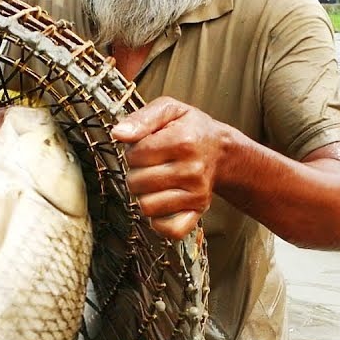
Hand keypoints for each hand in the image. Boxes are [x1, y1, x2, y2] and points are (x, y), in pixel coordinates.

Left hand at [111, 96, 229, 240]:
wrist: (221, 151)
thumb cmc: (190, 129)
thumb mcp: (169, 110)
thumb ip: (142, 118)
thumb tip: (119, 133)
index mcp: (183, 141)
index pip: (135, 155)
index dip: (133, 152)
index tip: (146, 148)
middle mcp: (192, 169)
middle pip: (137, 182)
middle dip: (136, 173)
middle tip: (151, 166)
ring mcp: (196, 193)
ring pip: (146, 206)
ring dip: (145, 195)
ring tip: (156, 182)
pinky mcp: (198, 211)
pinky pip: (169, 229)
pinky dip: (159, 221)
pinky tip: (162, 203)